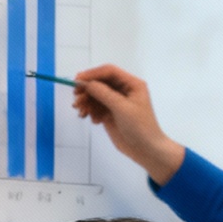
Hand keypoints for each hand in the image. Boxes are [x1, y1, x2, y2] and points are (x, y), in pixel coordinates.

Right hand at [71, 64, 185, 184]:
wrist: (146, 150)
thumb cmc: (139, 127)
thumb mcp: (121, 108)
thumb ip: (103, 93)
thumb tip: (87, 83)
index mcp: (131, 84)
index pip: (109, 72)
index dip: (92, 74)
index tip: (78, 81)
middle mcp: (124, 90)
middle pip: (100, 83)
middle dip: (87, 90)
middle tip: (76, 99)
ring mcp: (116, 102)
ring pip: (96, 96)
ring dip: (86, 102)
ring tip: (81, 113)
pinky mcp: (110, 114)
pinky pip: (96, 107)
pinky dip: (91, 112)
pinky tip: (94, 121)